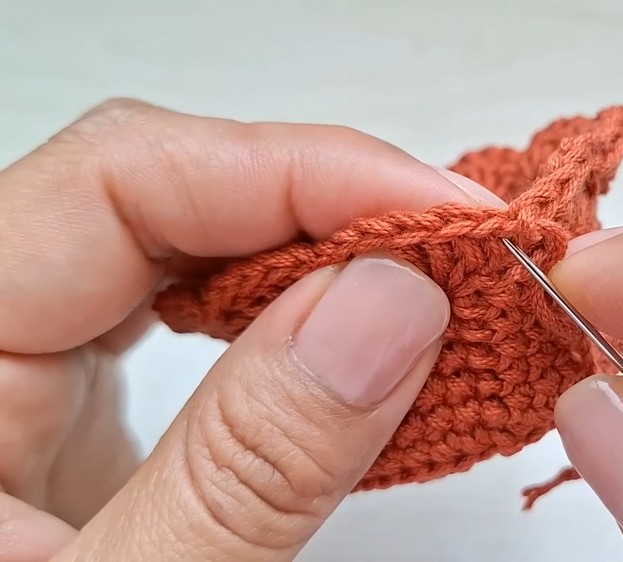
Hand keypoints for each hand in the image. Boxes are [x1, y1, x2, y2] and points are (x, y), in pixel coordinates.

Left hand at [0, 99, 496, 560]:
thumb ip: (248, 467)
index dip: (302, 170)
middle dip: (328, 205)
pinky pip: (197, 305)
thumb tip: (397, 304)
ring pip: (186, 238)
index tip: (447, 219)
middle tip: (467, 255)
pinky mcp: (82, 394)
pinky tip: (361, 340)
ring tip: (435, 289)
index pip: (123, 177)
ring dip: (321, 253)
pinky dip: (295, 310)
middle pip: (163, 189)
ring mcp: (27, 352)